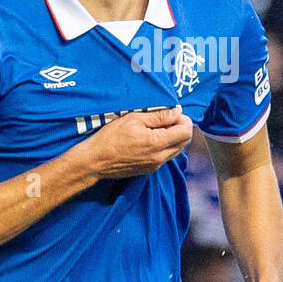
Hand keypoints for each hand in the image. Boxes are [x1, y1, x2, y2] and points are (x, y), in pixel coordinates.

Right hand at [79, 106, 193, 178]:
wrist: (96, 160)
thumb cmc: (111, 137)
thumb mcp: (134, 119)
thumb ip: (159, 116)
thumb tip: (177, 111)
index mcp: (158, 143)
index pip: (186, 132)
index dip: (183, 119)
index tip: (172, 113)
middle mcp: (160, 157)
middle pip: (184, 142)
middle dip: (180, 128)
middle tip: (165, 119)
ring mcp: (155, 165)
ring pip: (177, 150)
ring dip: (173, 138)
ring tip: (156, 128)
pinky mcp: (150, 170)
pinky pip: (166, 157)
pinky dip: (165, 146)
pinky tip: (150, 139)